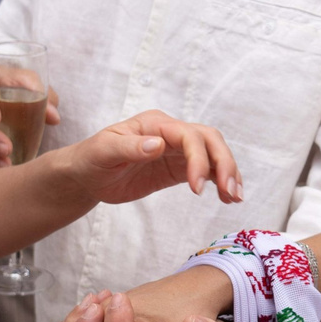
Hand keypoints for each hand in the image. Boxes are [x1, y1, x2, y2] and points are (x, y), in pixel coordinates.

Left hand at [57, 109, 243, 205]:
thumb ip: (130, 147)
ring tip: (234, 197)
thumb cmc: (90, 158)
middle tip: (229, 191)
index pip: (188, 135)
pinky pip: (206, 171)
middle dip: (223, 163)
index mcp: (155, 124)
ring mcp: (177, 150)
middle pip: (209, 140)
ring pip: (213, 154)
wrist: (86, 175)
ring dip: (227, 173)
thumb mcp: (103, 152)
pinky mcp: (177, 168)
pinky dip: (219, 182)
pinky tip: (227, 198)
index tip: (197, 188)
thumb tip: (158, 144)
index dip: (198, 159)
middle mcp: (171, 133)